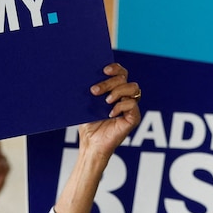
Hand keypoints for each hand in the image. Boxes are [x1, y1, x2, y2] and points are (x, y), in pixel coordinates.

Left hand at [53, 63, 140, 212]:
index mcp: (115, 90)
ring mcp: (130, 107)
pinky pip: (132, 105)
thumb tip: (79, 72)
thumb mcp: (87, 103)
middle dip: (110, 82)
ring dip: (117, 92)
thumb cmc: (88, 124)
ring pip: (133, 89)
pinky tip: (110, 113)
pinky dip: (121, 106)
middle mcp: (125, 97)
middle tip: (95, 91)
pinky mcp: (133, 118)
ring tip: (105, 101)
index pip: (121, 73)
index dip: (116, 68)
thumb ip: (90, 88)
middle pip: (125, 79)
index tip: (103, 69)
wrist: (90, 144)